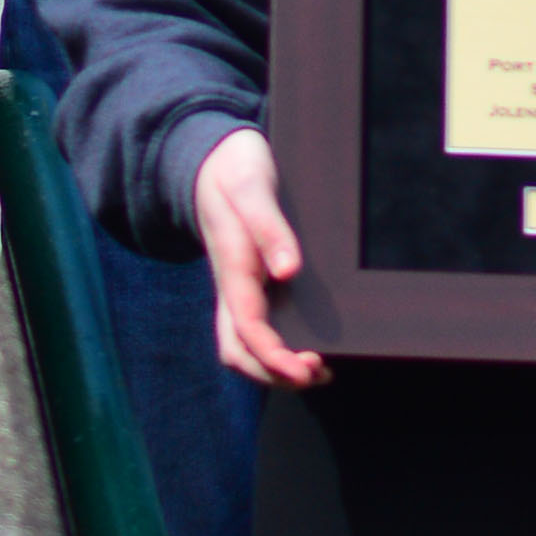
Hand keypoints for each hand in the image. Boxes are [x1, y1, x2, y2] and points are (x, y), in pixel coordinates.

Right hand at [193, 128, 327, 389]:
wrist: (215, 159)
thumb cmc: (235, 172)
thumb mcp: (252, 189)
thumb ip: (269, 228)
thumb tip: (288, 271)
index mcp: (231, 270)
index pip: (246, 329)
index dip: (273, 357)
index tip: (303, 369)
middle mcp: (232, 287)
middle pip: (240, 350)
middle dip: (274, 373)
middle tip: (317, 375)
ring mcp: (239, 287)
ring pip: (248, 343)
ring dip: (277, 366)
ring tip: (319, 371)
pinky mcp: (250, 281)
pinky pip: (259, 325)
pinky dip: (280, 345)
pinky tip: (310, 343)